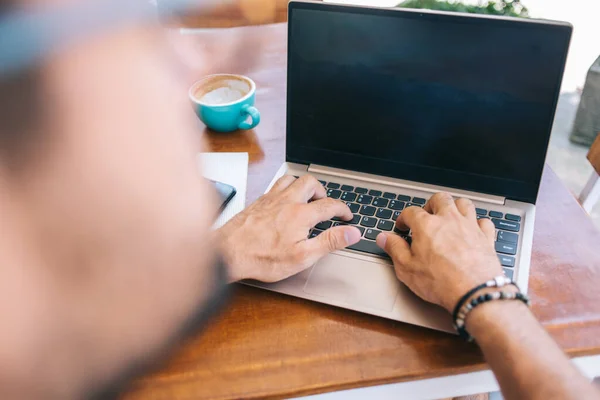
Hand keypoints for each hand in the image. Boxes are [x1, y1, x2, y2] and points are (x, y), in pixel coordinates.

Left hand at [217, 175, 361, 281]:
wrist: (228, 252)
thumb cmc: (262, 257)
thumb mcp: (303, 256)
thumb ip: (330, 241)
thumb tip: (352, 233)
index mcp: (301, 214)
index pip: (330, 205)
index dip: (343, 210)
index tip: (347, 217)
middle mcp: (286, 201)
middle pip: (311, 183)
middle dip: (323, 192)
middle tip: (326, 205)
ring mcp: (270, 199)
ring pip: (292, 179)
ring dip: (304, 186)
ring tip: (307, 198)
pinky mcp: (258, 201)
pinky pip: (276, 185)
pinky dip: (286, 188)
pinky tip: (284, 200)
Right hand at [376, 192, 502, 312]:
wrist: (474, 292)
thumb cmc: (441, 282)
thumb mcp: (407, 268)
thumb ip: (394, 249)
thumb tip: (384, 238)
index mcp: (426, 225)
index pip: (411, 211)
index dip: (404, 218)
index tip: (402, 227)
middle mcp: (449, 220)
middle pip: (440, 198)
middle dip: (431, 204)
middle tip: (426, 215)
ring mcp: (469, 226)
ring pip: (464, 204)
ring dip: (455, 207)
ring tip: (449, 216)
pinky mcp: (486, 237)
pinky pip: (484, 221)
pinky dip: (477, 223)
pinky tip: (472, 230)